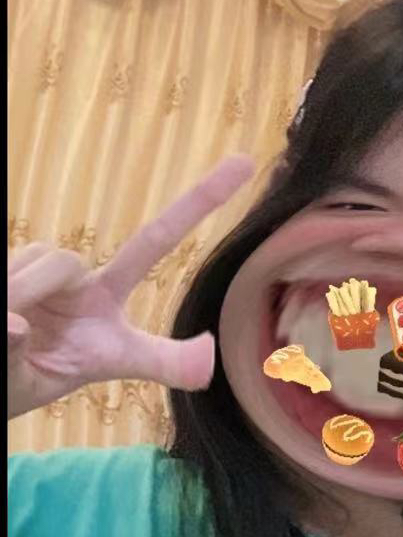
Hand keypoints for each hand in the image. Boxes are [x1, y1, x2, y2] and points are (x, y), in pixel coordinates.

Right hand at [7, 156, 254, 419]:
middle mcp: (70, 275)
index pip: (153, 240)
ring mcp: (26, 269)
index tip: (244, 161)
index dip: (197, 201)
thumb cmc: (38, 375)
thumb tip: (209, 352)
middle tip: (16, 331)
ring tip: (7, 333)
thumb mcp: (106, 369)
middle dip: (32, 288)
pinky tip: (0, 324)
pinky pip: (3, 276)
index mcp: (104, 296)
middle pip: (62, 258)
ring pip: (30, 262)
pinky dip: (1, 306)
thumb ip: (162, 363)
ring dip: (12, 302)